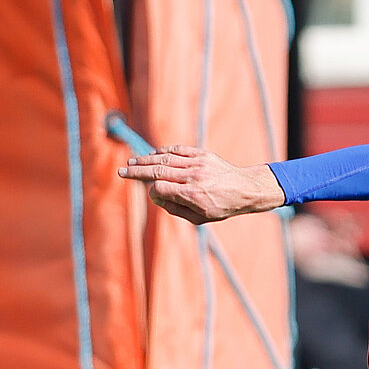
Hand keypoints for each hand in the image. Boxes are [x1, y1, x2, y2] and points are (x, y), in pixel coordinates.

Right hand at [119, 145, 284, 223]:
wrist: (246, 190)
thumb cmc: (222, 207)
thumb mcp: (200, 218)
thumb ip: (175, 209)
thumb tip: (155, 197)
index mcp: (193, 195)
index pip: (161, 189)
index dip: (152, 192)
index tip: (152, 195)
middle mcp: (194, 177)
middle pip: (158, 171)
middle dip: (137, 171)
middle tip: (122, 171)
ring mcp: (198, 163)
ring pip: (165, 158)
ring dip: (146, 159)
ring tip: (132, 162)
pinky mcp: (202, 154)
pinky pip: (178, 150)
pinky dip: (163, 151)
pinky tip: (153, 154)